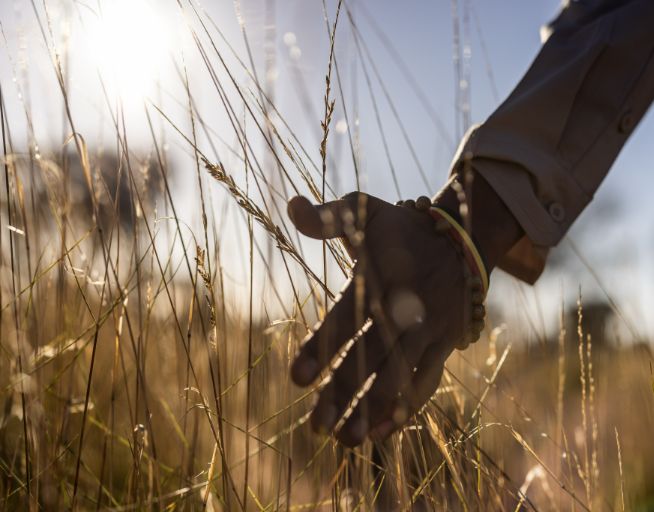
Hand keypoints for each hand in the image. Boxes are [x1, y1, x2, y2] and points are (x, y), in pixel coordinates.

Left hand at [287, 190, 491, 446]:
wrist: (461, 240)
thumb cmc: (404, 230)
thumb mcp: (366, 212)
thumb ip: (329, 216)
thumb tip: (291, 206)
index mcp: (379, 282)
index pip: (345, 321)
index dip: (321, 349)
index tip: (296, 378)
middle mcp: (403, 313)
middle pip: (370, 360)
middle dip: (343, 393)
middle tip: (315, 426)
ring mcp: (427, 334)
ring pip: (399, 379)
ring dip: (372, 410)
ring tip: (346, 440)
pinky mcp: (443, 347)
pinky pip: (426, 383)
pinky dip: (407, 408)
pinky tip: (383, 432)